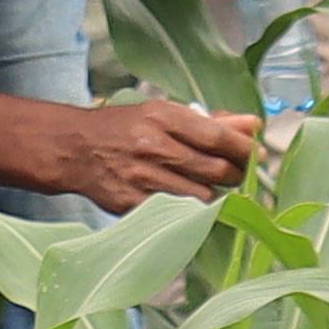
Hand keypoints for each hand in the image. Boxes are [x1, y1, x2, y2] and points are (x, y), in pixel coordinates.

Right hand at [0, 84, 261, 208]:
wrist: (73, 149)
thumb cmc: (126, 128)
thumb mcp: (163, 114)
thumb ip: (210, 121)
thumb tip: (253, 125)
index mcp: (162, 117)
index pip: (218, 137)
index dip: (244, 149)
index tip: (255, 154)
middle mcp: (152, 146)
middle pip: (215, 170)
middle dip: (234, 175)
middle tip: (235, 174)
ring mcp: (141, 178)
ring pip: (202, 198)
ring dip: (212, 196)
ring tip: (206, 187)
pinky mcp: (132, 204)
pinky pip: (177, 215)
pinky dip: (188, 211)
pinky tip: (185, 202)